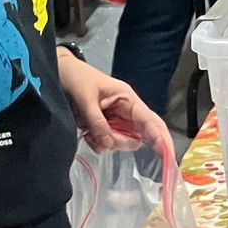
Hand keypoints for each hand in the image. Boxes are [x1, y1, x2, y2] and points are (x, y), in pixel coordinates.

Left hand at [57, 50, 172, 153]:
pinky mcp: (106, 127)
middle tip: (103, 139)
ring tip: (88, 131)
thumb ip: (97, 122)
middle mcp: (126, 111)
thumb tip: (108, 144)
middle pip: (139, 136)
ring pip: (123, 142)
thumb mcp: (86, 99)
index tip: (166, 153)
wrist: (61, 74)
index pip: (149, 120)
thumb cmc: (77, 78)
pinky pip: (109, 143)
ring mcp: (117, 120)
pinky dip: (98, 143)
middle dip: (123, 142)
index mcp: (127, 99)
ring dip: (107, 142)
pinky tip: (86, 134)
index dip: (159, 137)